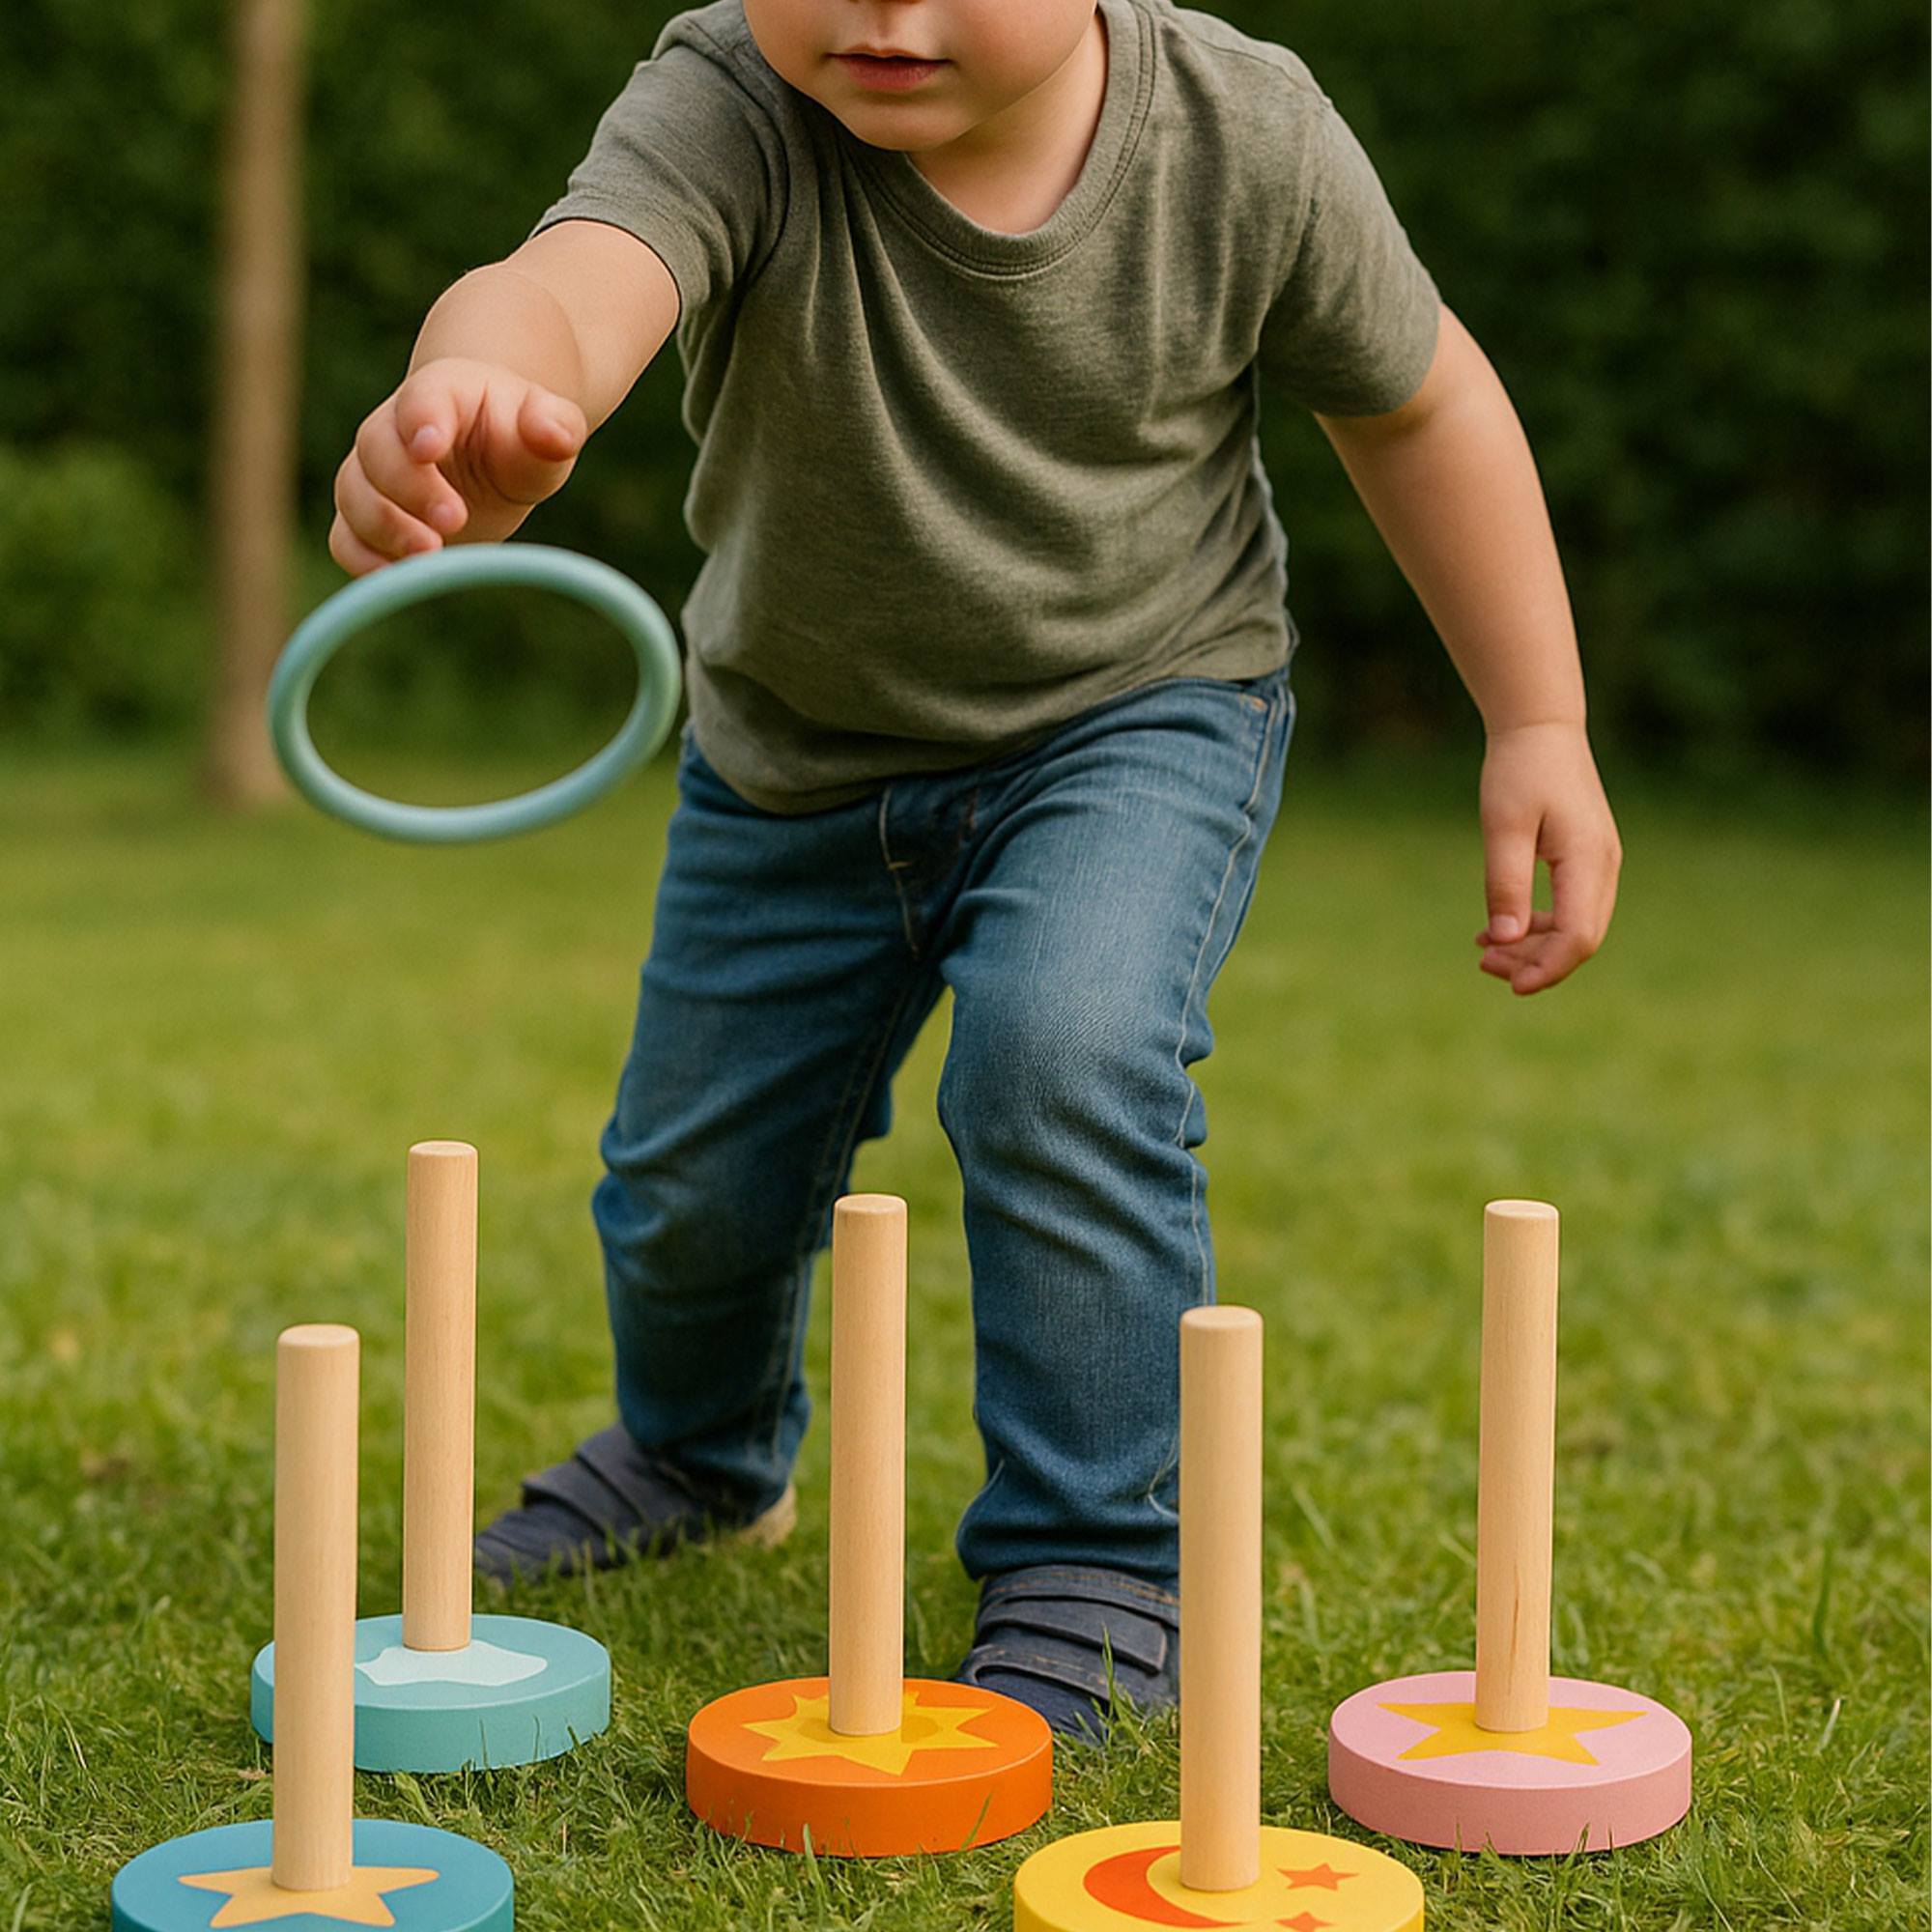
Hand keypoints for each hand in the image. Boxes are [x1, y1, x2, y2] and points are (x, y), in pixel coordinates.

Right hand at [328, 358, 586, 574]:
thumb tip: (553, 432)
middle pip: (378, 450)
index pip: (422, 399)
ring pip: (353, 494)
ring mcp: (373, 474)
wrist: (491, 458)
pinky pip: (344, 538)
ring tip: (430, 553)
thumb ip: (554, 426)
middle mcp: (393, 429)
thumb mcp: (549, 428)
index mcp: (440, 394)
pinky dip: (363, 560)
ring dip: (384, 527)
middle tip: (455, 519)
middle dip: (410, 488)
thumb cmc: (519, 440)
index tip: (431, 448)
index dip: (422, 421)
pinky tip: (395, 579)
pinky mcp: (368, 518)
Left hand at [1475, 721, 1621, 994]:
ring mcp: (1599, 864)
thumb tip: (1503, 940)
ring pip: (1576, 927)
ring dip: (1534, 947)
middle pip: (1581, 939)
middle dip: (1535, 962)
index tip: (1510, 986)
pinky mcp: (1586, 860)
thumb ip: (1505, 883)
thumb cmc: (1519, 771)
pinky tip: (1497, 931)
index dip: (1548, 968)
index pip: (1579, 935)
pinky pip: (1569, 909)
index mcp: (1588, 859)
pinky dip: (1537, 926)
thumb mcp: (1503, 826)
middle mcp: (1604, 867)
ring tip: (1484, 952)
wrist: (1540, 729)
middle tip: (1483, 963)